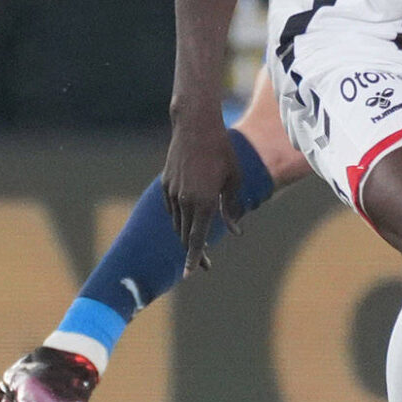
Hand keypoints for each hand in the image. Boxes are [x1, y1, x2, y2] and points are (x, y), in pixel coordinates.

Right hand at [163, 107, 246, 277]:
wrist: (195, 127)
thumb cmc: (222, 151)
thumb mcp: (233, 180)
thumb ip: (232, 208)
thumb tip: (236, 232)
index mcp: (204, 202)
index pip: (196, 239)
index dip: (194, 259)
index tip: (191, 274)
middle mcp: (185, 200)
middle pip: (185, 236)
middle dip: (193, 253)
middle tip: (205, 265)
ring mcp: (172, 193)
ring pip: (177, 224)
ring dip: (187, 236)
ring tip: (198, 243)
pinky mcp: (165, 185)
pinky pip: (171, 210)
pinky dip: (179, 219)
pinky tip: (188, 220)